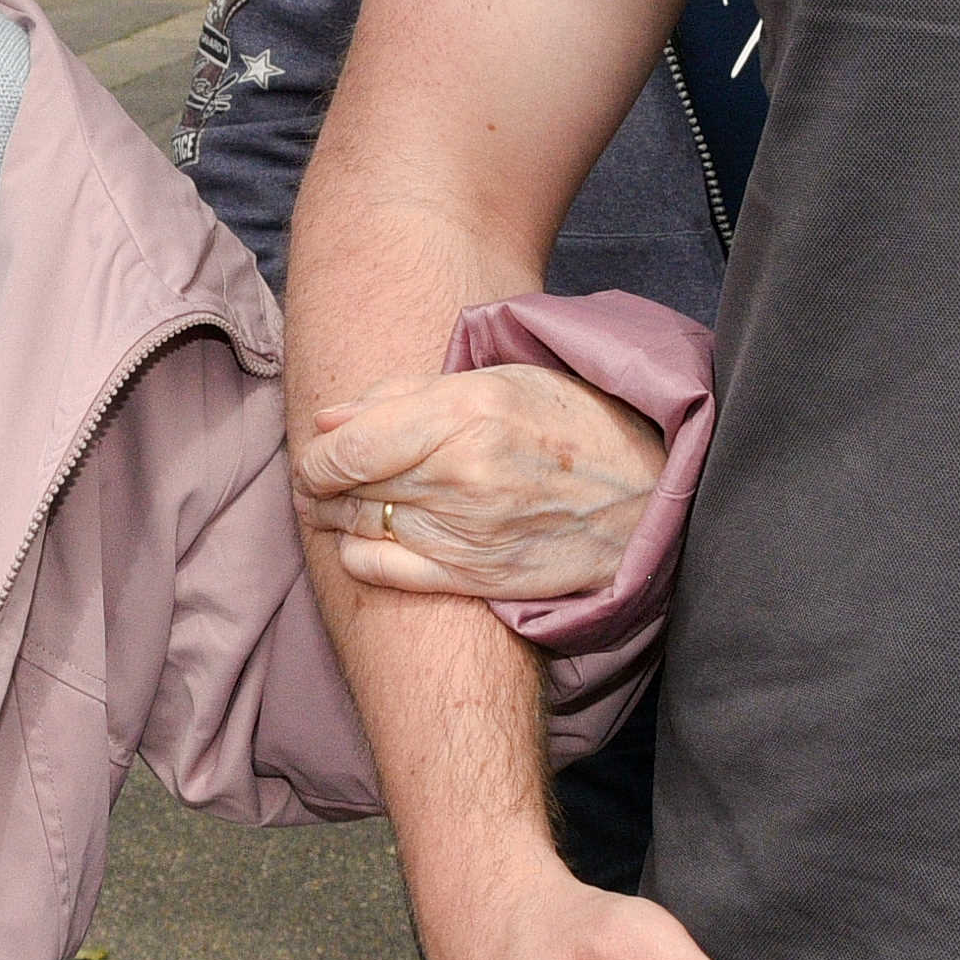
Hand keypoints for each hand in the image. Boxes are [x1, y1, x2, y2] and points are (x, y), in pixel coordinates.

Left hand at [296, 365, 661, 604]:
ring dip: (336, 516)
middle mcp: (462, 477)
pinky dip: (358, 555)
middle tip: (320, 477)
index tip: (314, 453)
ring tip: (338, 503)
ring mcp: (467, 534)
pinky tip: (361, 540)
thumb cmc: (570, 424)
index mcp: (465, 415)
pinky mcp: (475, 577)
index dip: (316, 455)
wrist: (645, 496)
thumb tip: (326, 419)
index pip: (349, 448)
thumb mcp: (495, 382)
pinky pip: (385, 573)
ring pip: (361, 528)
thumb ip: (404, 396)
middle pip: (349, 489)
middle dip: (321, 484)